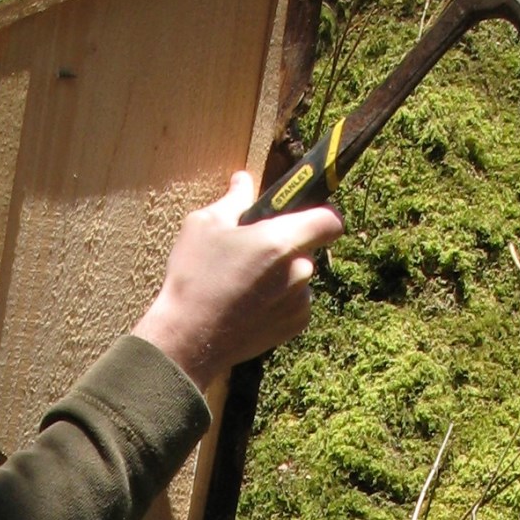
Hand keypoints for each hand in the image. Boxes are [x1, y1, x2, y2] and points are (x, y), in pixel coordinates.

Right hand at [131, 171, 344, 387]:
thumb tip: (244, 181)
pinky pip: (295, 300)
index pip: (330, 219)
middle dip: (286, 244)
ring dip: (281, 273)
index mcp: (281, 241)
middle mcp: (300, 271)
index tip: (302, 214)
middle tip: (251, 249)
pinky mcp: (295, 325)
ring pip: (300, 274)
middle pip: (307, 247)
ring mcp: (300, 300)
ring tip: (243, 281)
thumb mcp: (204, 226)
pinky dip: (278, 298)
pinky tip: (247, 302)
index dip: (321, 213)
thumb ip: (233, 200)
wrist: (189, 339)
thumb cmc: (194, 277)